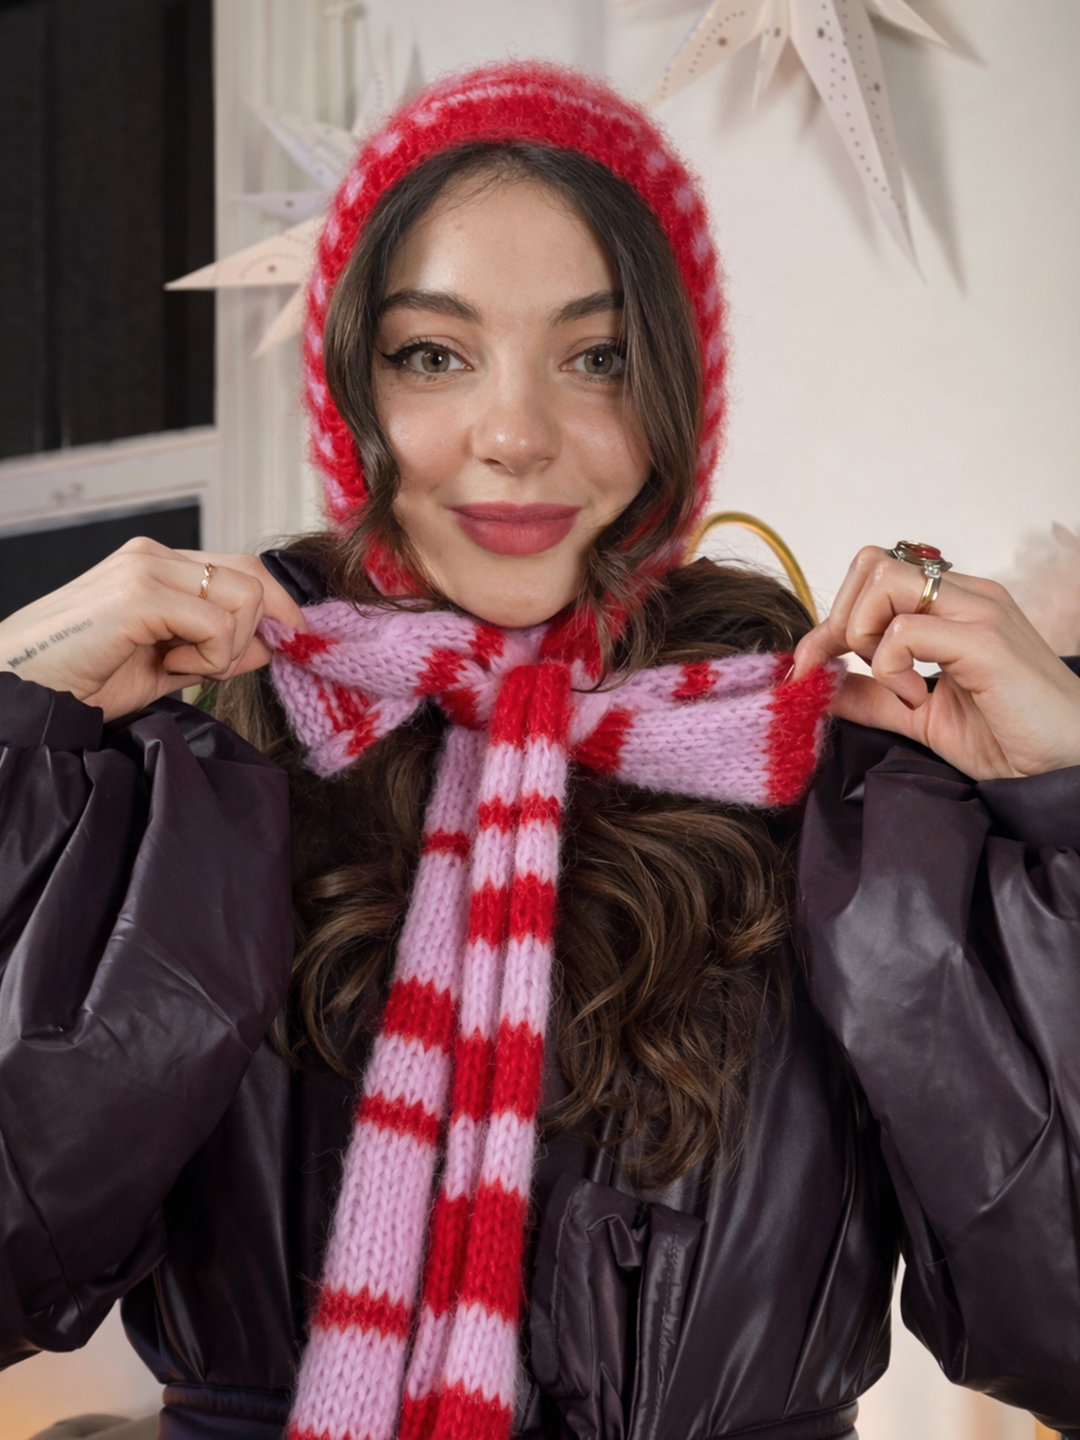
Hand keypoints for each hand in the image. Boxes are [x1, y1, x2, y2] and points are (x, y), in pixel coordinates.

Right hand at [0, 537, 306, 720]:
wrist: (23, 693)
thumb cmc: (81, 679)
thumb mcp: (167, 667)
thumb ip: (217, 652)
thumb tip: (270, 644)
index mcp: (159, 566)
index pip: (243, 566)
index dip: (276, 602)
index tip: (291, 640)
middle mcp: (153, 555)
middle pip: (252, 576)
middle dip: (253, 630)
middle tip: (209, 666)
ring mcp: (145, 568)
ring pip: (243, 597)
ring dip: (227, 647)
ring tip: (180, 666)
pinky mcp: (138, 594)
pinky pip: (217, 624)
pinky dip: (208, 658)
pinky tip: (168, 666)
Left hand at [792, 545, 1079, 779]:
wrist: (1070, 765)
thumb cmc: (1010, 737)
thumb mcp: (921, 715)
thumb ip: (872, 696)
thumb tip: (818, 684)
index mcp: (954, 605)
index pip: (873, 576)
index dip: (831, 619)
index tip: (809, 666)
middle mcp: (967, 595)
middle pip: (871, 563)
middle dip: (841, 620)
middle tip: (855, 671)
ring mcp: (979, 612)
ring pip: (885, 581)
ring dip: (866, 636)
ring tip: (897, 684)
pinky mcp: (985, 642)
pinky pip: (905, 629)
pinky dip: (892, 668)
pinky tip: (919, 698)